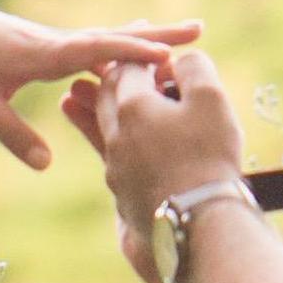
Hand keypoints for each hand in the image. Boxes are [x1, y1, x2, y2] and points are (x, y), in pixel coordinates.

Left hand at [0, 0, 196, 173]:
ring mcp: (52, 41)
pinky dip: (117, 51)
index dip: (130, 53)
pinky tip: (131, 60)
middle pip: (114, 37)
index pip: (96, 50)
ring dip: (142, 40)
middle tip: (199, 27)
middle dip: (156, 34)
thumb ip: (14, 136)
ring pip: (106, 40)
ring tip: (181, 41)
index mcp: (42, 53)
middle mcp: (53, 41)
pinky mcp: (45, 46)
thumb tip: (48, 163)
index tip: (166, 54)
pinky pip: (91, 48)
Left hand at [65, 46, 247, 227]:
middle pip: (105, 99)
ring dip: (90, 112)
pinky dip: (108, 145)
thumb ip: (194, 69)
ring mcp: (116, 170)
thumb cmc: (209, 157)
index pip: (128, 69)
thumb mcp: (211, 99)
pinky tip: (104, 149)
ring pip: (100, 132)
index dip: (144, 58)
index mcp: (132, 107)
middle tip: (110, 70)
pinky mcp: (123, 198)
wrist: (199, 224)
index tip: (159, 57)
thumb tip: (180, 62)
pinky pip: (112, 162)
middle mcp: (115, 137)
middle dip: (109, 81)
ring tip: (70, 99)